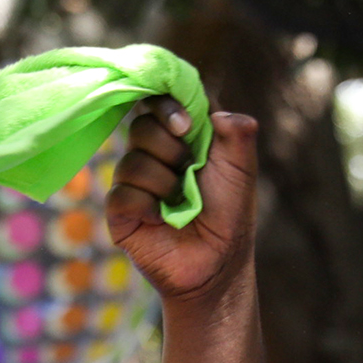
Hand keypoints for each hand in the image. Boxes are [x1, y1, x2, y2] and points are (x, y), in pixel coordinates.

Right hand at [105, 98, 260, 303]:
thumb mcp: (241, 168)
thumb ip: (237, 132)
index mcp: (180, 134)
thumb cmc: (229, 213)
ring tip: (181, 204)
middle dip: (170, 149)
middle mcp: (152, 152)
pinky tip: (163, 220)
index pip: (160, 100)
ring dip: (164, 184)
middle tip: (190, 172)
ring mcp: (134, 181)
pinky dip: (147, 207)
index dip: (167, 105)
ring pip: (131, 162)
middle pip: (140, 126)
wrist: (218, 262)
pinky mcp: (121, 211)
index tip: (185, 125)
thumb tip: (217, 112)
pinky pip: (122, 194)